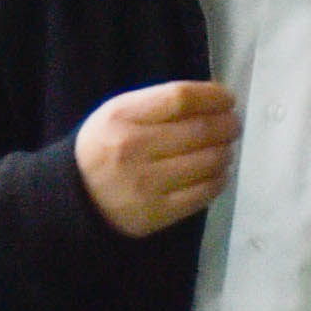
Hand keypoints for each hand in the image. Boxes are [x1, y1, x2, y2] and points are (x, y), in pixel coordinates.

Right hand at [73, 79, 235, 236]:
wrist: (76, 198)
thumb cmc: (106, 147)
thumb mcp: (119, 113)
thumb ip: (161, 103)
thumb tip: (214, 99)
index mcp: (122, 117)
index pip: (180, 98)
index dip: (213, 96)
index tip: (228, 99)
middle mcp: (133, 149)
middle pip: (200, 130)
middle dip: (227, 125)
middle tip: (233, 125)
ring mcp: (146, 184)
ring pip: (208, 161)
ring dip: (226, 151)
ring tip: (224, 148)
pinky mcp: (157, 213)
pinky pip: (205, 192)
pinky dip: (220, 178)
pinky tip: (217, 172)